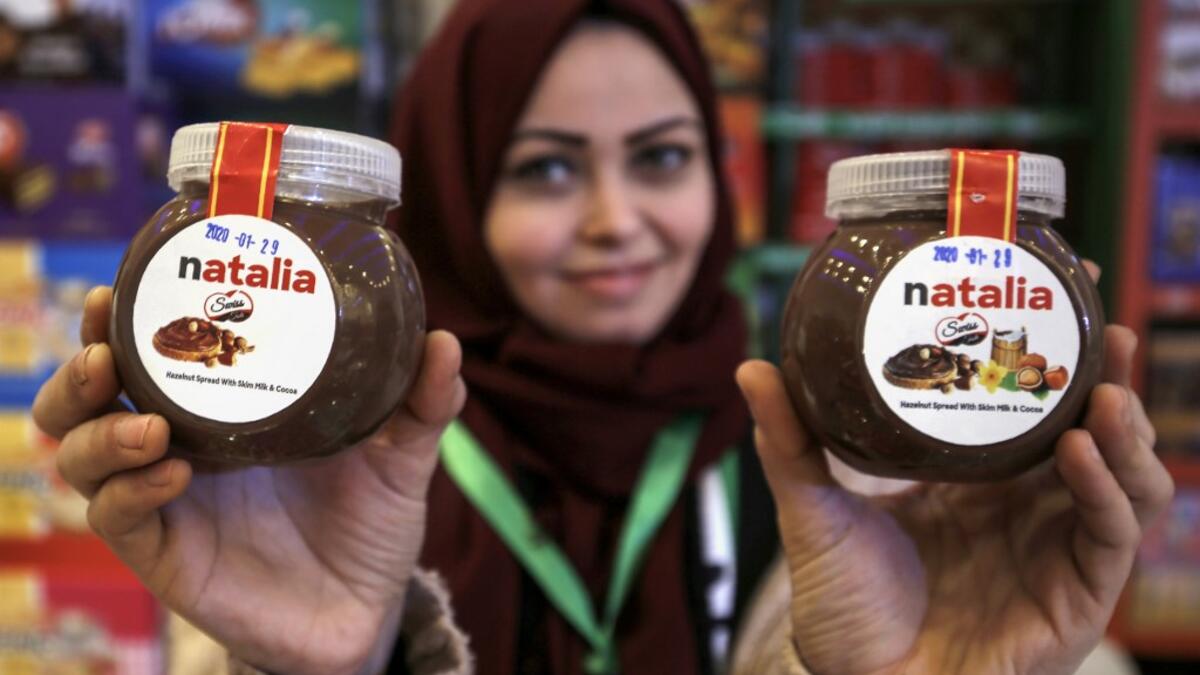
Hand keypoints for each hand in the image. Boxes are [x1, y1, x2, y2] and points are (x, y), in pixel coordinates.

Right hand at [33, 287, 465, 674]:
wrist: (370, 606)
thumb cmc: (370, 521)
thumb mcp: (401, 453)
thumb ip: (422, 402)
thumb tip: (443, 340)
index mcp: (225, 407)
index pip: (149, 353)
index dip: (120, 321)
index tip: (118, 289)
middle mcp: (182, 445)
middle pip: (88, 401)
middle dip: (80, 371)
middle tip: (106, 352)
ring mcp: (168, 501)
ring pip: (82, 458)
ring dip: (98, 432)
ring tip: (146, 424)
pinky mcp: (168, 554)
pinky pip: (119, 520)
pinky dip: (132, 491)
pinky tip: (173, 472)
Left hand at [736, 322, 1171, 674]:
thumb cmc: (843, 609)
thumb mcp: (814, 512)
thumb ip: (790, 444)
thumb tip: (752, 366)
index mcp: (974, 481)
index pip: (1026, 408)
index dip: (1046, 356)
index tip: (1047, 292)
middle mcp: (1025, 508)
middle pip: (1088, 431)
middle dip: (1102, 374)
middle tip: (1097, 319)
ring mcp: (1055, 550)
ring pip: (1122, 478)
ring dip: (1125, 429)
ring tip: (1104, 385)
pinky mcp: (1076, 597)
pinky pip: (1109, 536)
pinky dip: (1106, 490)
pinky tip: (1082, 450)